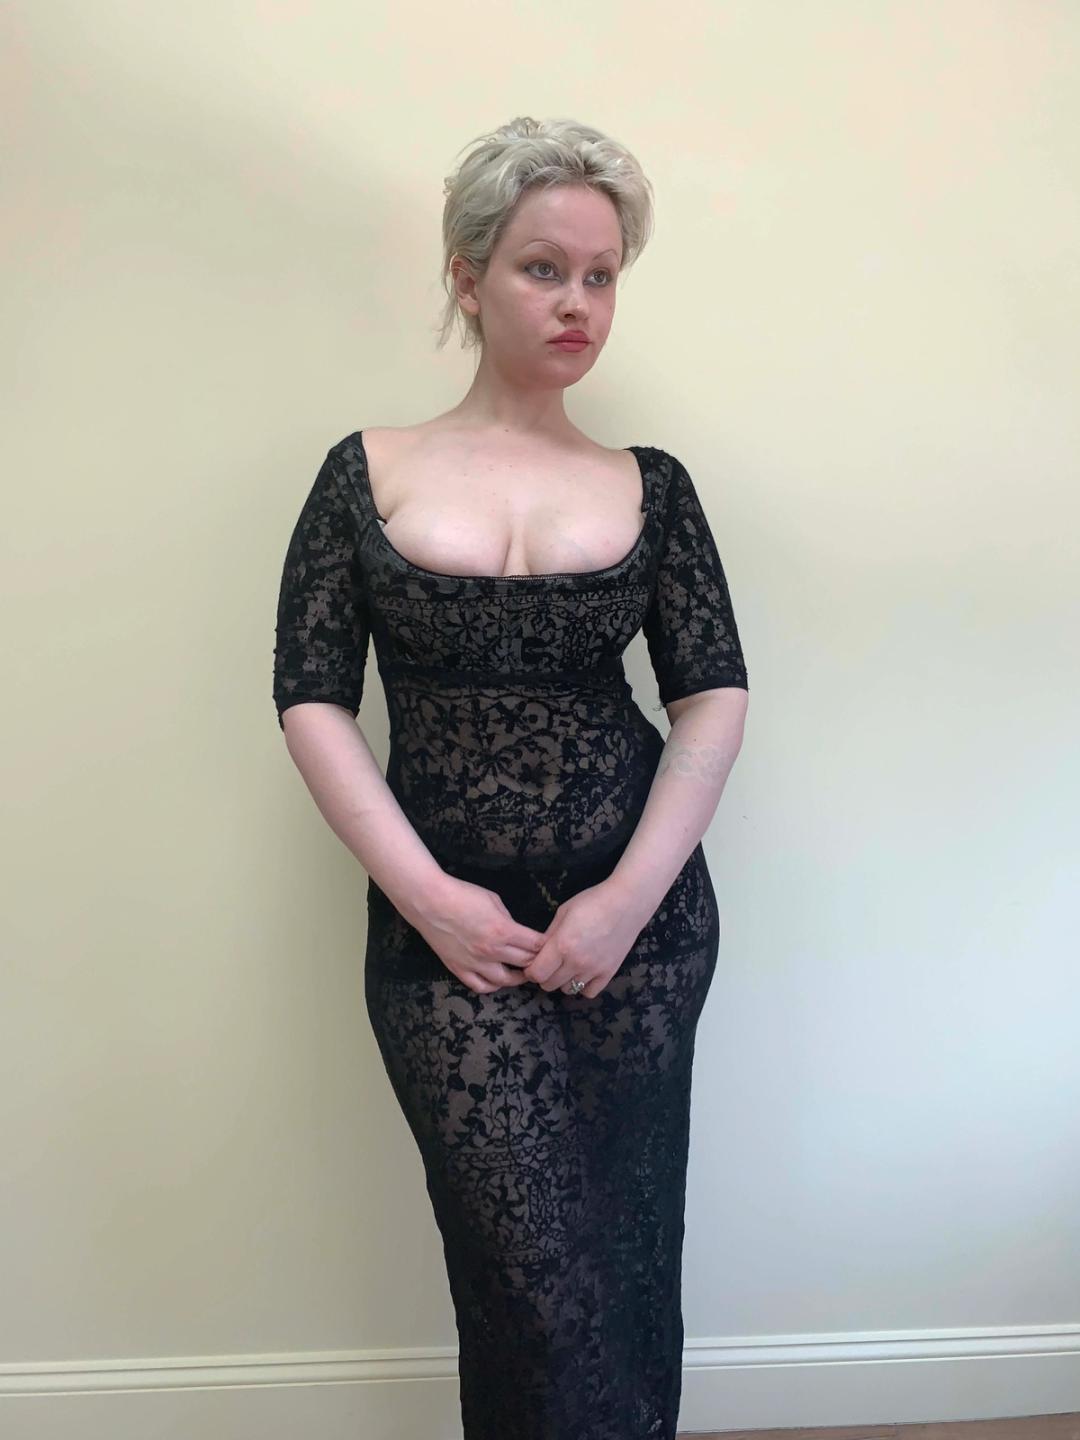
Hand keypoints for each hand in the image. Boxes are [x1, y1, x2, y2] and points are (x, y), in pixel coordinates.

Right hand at [411, 875, 547, 994]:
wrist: (430, 901)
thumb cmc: (462, 895)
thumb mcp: (494, 900)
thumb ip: (508, 920)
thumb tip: (517, 932)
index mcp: (503, 931)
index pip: (535, 946)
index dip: (547, 946)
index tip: (551, 945)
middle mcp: (491, 951)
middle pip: (525, 964)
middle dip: (537, 961)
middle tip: (542, 960)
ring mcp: (474, 963)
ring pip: (505, 981)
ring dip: (518, 977)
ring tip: (522, 972)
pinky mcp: (459, 969)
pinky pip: (480, 986)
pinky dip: (493, 985)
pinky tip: (497, 979)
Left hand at [521, 881, 644, 998]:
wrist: (626, 903)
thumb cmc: (592, 902)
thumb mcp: (563, 912)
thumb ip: (549, 935)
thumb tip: (538, 951)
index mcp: (562, 945)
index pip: (537, 973)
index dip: (531, 970)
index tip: (533, 964)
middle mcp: (576, 962)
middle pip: (549, 985)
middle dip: (544, 976)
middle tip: (549, 964)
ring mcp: (594, 970)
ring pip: (568, 990)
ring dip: (563, 980)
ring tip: (567, 966)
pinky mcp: (609, 973)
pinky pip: (589, 992)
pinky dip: (583, 986)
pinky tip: (583, 973)